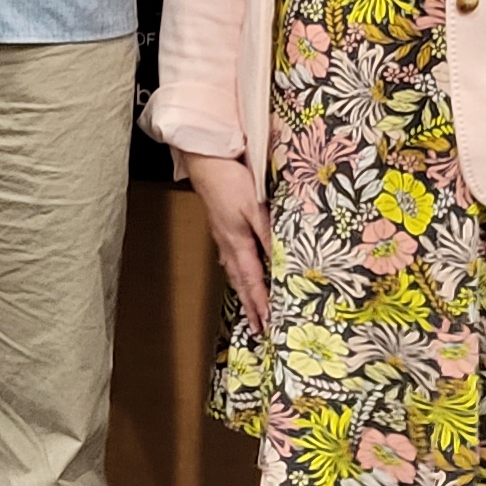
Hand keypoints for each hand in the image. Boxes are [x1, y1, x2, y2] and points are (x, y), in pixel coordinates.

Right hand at [192, 154, 273, 338]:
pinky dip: (237, 272)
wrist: (204, 158)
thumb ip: (268, 233)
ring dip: (243, 291)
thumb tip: (281, 260)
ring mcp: (223, 235)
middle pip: (241, 281)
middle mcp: (228, 244)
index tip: (267, 324)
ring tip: (249, 308)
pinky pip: (231, 257)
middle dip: (250, 306)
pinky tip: (237, 270)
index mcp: (238, 242)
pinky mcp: (221, 225)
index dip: (260, 303)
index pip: (253, 280)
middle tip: (257, 327)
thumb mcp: (254, 207)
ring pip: (235, 271)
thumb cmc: (229, 179)